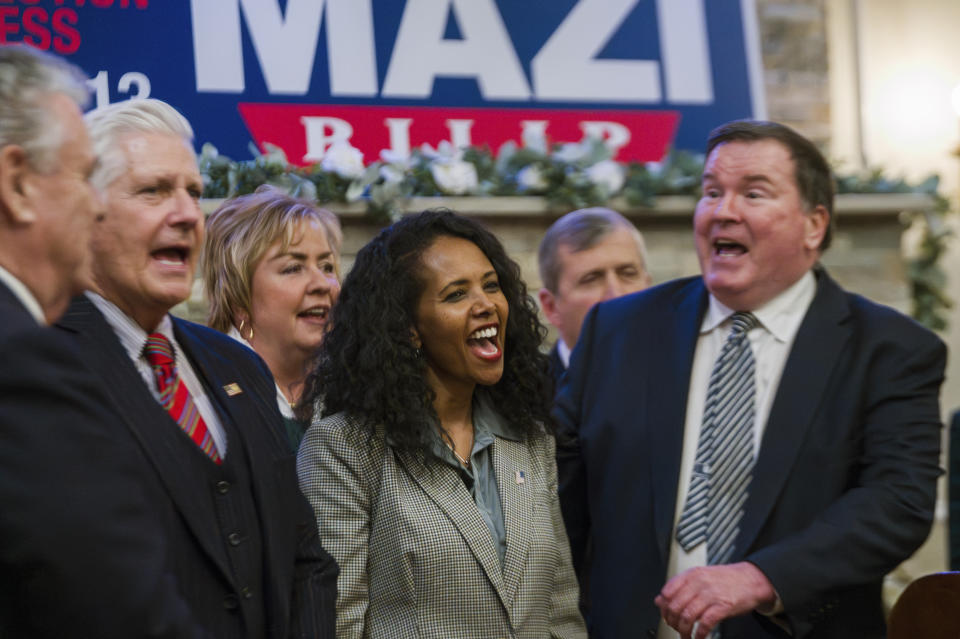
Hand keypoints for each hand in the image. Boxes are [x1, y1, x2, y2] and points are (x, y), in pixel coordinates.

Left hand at [654, 562, 775, 638]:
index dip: (664, 608)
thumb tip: (659, 600)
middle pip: (675, 606)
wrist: (752, 579)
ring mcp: (711, 594)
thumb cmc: (726, 579)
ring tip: (685, 636)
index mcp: (691, 574)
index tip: (666, 616)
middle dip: (672, 622)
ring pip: (687, 616)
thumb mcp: (700, 577)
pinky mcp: (723, 606)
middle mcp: (699, 583)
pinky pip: (705, 623)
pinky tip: (698, 637)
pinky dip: (699, 634)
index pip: (667, 592)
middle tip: (675, 628)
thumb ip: (679, 587)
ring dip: (683, 631)